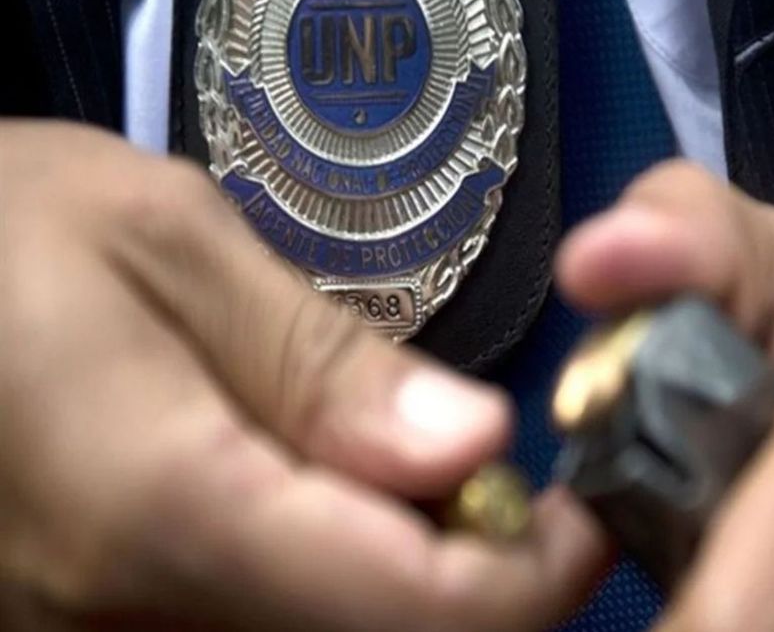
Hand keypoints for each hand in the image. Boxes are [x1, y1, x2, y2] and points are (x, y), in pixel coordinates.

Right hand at [0, 122, 605, 630]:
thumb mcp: (164, 244)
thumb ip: (323, 365)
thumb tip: (473, 449)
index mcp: (163, 513)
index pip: (420, 613)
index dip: (537, 580)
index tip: (585, 515)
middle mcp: (123, 625)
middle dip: (475, 591)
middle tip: (499, 492)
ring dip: (401, 595)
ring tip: (410, 492)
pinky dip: (325, 596)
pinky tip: (323, 516)